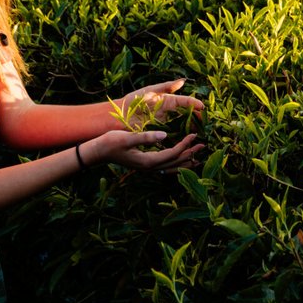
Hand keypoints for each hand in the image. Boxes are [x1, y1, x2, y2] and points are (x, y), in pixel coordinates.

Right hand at [82, 129, 203, 171]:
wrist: (99, 152)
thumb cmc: (111, 142)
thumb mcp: (127, 137)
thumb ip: (146, 137)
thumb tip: (165, 135)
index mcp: (147, 161)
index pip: (172, 154)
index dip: (184, 145)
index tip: (194, 135)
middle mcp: (150, 167)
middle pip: (175, 163)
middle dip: (190, 154)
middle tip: (203, 145)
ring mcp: (148, 168)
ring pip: (172, 167)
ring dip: (185, 160)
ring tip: (197, 154)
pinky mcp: (146, 165)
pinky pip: (166, 167)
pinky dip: (176, 163)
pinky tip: (181, 159)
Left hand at [114, 78, 204, 131]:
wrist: (119, 115)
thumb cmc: (134, 100)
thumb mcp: (150, 91)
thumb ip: (166, 86)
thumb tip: (183, 81)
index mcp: (168, 100)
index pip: (185, 102)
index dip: (195, 104)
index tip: (202, 107)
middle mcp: (169, 112)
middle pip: (187, 115)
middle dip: (197, 119)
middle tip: (205, 123)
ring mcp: (165, 123)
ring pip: (182, 126)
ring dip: (191, 130)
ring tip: (200, 134)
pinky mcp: (159, 133)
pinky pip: (172, 136)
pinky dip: (180, 139)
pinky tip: (187, 142)